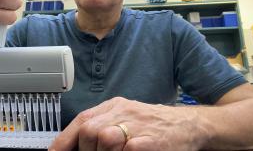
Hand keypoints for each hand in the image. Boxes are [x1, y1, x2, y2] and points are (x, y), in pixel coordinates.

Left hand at [50, 97, 208, 150]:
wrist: (188, 125)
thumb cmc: (154, 124)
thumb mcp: (126, 117)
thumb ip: (103, 126)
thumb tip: (79, 144)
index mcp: (114, 106)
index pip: (82, 120)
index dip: (64, 140)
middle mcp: (123, 113)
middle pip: (90, 130)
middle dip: (87, 150)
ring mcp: (137, 126)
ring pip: (105, 139)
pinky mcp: (150, 142)